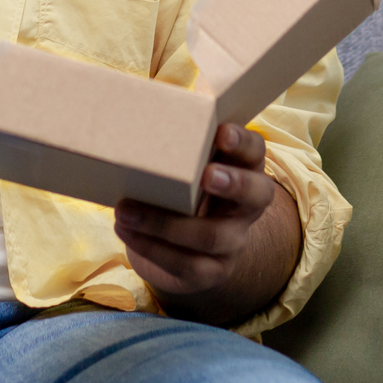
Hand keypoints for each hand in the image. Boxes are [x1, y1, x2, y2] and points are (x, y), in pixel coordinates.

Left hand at [113, 122, 301, 324]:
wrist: (181, 250)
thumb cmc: (179, 191)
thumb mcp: (185, 168)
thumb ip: (177, 145)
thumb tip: (134, 111)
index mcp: (244, 170)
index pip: (255, 152)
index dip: (243, 142)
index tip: (222, 132)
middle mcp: (247, 207)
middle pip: (258, 194)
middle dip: (234, 183)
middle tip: (206, 174)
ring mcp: (233, 242)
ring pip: (212, 236)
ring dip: (164, 223)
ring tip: (125, 209)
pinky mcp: (211, 271)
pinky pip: (185, 264)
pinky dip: (150, 247)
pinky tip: (125, 230)